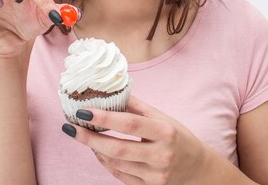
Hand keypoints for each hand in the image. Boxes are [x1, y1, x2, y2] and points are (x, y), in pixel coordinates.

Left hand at [64, 96, 208, 184]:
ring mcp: (155, 175)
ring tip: (85, 136)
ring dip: (96, 149)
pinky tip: (98, 151)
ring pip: (115, 163)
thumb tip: (110, 91)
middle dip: (90, 138)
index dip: (104, 118)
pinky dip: (106, 162)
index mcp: (165, 132)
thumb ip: (137, 106)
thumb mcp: (162, 118)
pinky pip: (120, 175)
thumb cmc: (177, 137)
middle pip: (118, 148)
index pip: (130, 124)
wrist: (197, 168)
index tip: (83, 111)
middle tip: (70, 128)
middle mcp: (161, 155)